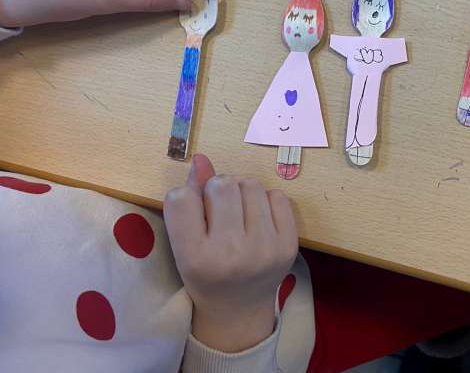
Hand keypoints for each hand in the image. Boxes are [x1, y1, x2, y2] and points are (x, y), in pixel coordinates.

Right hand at [164, 154, 298, 352]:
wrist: (239, 310)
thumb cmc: (205, 273)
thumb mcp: (184, 244)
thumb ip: (188, 201)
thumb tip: (201, 159)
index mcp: (194, 258)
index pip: (181, 198)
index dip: (185, 197)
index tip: (193, 213)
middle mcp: (230, 254)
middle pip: (221, 183)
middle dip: (216, 189)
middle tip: (219, 210)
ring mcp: (264, 249)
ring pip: (250, 183)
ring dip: (241, 191)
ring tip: (238, 214)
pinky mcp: (289, 244)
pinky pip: (277, 195)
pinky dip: (265, 201)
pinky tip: (258, 220)